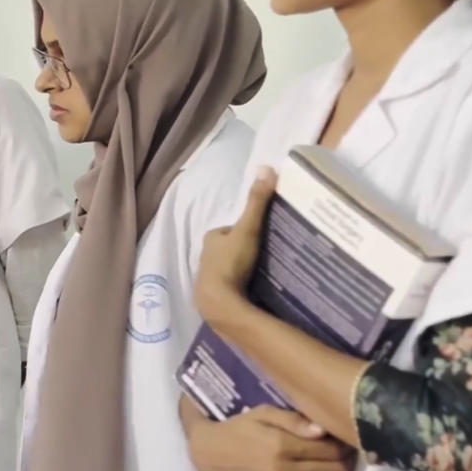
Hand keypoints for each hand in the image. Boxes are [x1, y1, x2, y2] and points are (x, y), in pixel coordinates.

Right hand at [185, 404, 354, 470]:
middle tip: (345, 453)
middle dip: (346, 462)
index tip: (346, 439)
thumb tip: (323, 430)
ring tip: (333, 467)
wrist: (209, 454)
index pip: (331, 451)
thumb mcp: (263, 413)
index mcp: (281, 446)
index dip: (345, 445)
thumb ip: (293, 420)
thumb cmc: (239, 428)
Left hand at [195, 167, 276, 329]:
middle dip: (244, 248)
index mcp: (210, 238)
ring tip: (262, 271)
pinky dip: (241, 284)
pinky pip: (231, 284)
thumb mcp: (248, 228)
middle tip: (265, 252)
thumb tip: (267, 168)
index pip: (230, 229)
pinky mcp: (214, 295)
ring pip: (229, 266)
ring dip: (243, 267)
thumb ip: (257, 202)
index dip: (245, 229)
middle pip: (229, 247)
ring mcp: (208, 276)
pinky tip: (253, 288)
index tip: (262, 233)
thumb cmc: (232, 262)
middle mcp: (205, 255)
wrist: (220, 302)